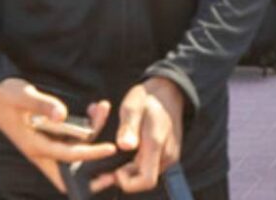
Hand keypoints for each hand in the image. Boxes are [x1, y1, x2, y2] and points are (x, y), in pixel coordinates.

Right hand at [0, 78, 117, 192]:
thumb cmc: (6, 94)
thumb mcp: (22, 95)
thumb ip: (42, 104)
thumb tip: (61, 115)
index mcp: (34, 145)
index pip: (69, 156)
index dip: (91, 154)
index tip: (111, 148)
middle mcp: (40, 151)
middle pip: (71, 171)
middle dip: (93, 167)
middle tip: (115, 152)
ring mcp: (43, 146)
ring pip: (73, 154)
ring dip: (91, 137)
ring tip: (101, 109)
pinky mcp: (46, 139)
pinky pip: (70, 142)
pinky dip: (84, 130)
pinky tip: (92, 110)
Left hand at [88, 78, 185, 194]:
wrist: (168, 93)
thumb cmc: (147, 98)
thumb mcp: (133, 106)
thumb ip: (128, 127)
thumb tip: (124, 146)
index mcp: (156, 143)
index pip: (146, 180)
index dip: (127, 183)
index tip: (114, 171)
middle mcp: (166, 155)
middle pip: (142, 180)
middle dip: (123, 176)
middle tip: (106, 165)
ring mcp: (168, 156)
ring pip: (145, 174)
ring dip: (128, 169)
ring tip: (115, 153)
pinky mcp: (167, 155)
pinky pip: (149, 167)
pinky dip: (135, 164)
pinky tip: (126, 151)